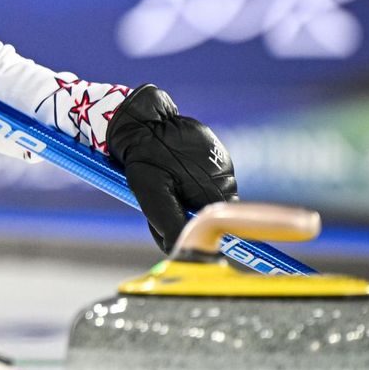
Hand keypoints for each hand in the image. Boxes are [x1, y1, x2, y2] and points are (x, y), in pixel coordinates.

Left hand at [106, 84, 237, 252]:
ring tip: (161, 184)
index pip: (213, 226)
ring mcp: (221, 162)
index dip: (190, 231)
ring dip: (183, 198)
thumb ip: (169, 223)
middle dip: (183, 214)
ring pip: (204, 196)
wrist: (141, 118)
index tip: (168, 227)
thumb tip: (178, 251)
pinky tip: (168, 173)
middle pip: (208, 212)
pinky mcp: (213, 152)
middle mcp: (226, 175)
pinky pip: (203, 178)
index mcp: (217, 188)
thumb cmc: (144, 155)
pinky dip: (185, 182)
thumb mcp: (153, 194)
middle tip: (158, 203)